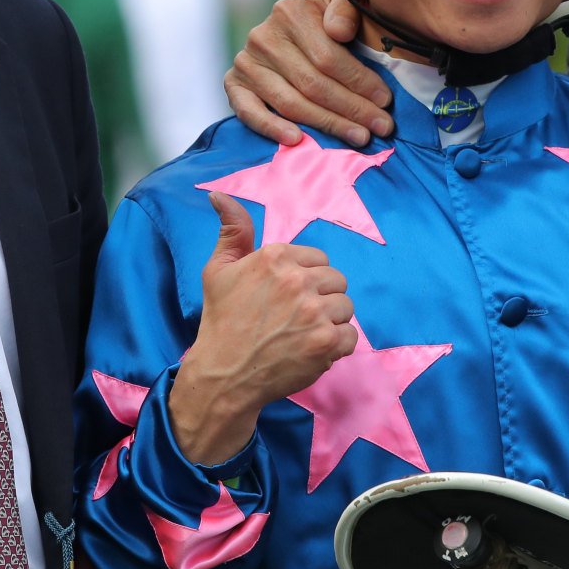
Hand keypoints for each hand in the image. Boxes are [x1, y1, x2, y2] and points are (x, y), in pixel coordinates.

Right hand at [169, 193, 355, 464]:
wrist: (224, 375)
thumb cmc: (221, 321)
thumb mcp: (218, 269)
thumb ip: (231, 230)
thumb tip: (218, 194)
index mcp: (275, 257)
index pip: (318, 259)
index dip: (306, 279)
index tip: (286, 298)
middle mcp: (297, 280)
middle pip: (336, 281)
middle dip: (321, 298)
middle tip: (295, 318)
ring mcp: (314, 312)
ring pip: (346, 307)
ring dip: (330, 322)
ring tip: (303, 334)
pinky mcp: (326, 342)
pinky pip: (351, 336)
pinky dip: (336, 346)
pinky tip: (311, 350)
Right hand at [225, 0, 393, 148]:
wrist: (290, 31)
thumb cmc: (327, 22)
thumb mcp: (341, 5)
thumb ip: (346, 9)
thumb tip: (339, 31)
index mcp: (291, 11)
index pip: (329, 57)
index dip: (360, 82)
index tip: (386, 102)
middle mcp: (263, 35)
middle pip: (312, 83)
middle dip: (351, 108)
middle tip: (380, 127)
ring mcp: (246, 61)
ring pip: (290, 102)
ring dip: (327, 124)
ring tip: (359, 137)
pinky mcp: (233, 83)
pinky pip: (249, 112)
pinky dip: (272, 128)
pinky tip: (297, 140)